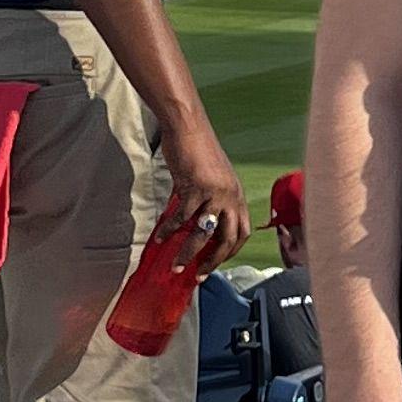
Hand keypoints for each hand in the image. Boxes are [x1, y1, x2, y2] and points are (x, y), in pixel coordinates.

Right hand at [151, 107, 246, 267]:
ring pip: (203, 233)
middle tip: (198, 275)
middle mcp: (230, 197)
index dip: (230, 251)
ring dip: (188, 252)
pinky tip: (159, 237)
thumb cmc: (198, 150)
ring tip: (176, 265)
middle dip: (213, 261)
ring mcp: (214, 193)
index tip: (215, 263)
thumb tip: (196, 223)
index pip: (242, 232)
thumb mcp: (214, 178)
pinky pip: (181, 218)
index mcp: (237, 195)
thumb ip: (210, 200)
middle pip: (227, 239)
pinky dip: (169, 230)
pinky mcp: (194, 188)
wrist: (188, 127)